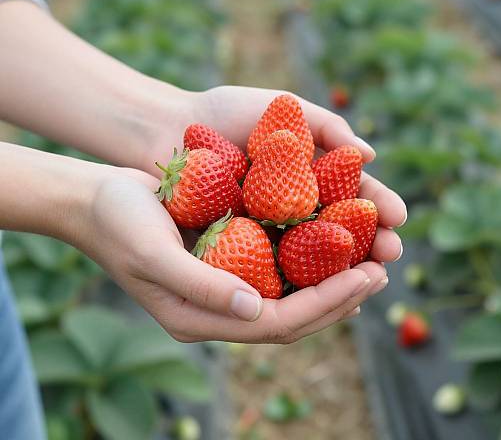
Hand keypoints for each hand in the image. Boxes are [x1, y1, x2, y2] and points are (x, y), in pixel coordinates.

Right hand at [80, 169, 384, 342]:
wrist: (96, 200)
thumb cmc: (118, 222)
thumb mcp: (154, 254)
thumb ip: (201, 286)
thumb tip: (256, 311)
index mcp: (199, 317)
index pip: (277, 322)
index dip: (325, 303)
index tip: (366, 277)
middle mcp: (217, 308)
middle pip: (292, 314)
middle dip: (340, 296)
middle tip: (381, 271)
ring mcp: (222, 286)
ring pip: (290, 293)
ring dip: (331, 280)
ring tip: (369, 260)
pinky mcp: (225, 260)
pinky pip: (276, 266)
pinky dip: (308, 258)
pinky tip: (331, 243)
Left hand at [146, 85, 405, 266]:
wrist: (168, 128)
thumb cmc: (223, 112)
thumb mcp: (280, 110)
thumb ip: (325, 126)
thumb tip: (371, 154)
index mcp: (310, 174)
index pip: (354, 195)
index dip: (378, 207)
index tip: (398, 219)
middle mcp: (295, 207)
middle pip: (341, 232)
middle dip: (369, 245)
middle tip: (390, 257)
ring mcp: (269, 230)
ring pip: (312, 259)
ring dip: (341, 272)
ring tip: (365, 281)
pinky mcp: (240, 249)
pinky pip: (272, 272)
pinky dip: (297, 284)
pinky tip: (318, 296)